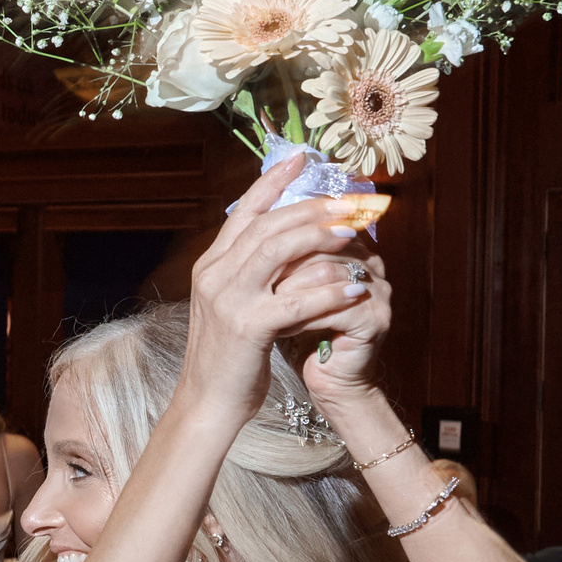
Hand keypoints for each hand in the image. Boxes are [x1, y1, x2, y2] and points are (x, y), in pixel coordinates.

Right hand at [181, 159, 375, 426]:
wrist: (207, 403)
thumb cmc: (229, 357)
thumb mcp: (234, 306)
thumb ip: (253, 274)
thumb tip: (289, 245)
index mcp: (212, 266)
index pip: (244, 211)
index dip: (273, 181)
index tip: (303, 159)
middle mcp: (215, 275)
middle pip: (266, 224)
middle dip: (310, 207)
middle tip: (347, 200)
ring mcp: (227, 299)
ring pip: (276, 250)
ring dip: (318, 237)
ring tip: (352, 232)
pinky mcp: (247, 327)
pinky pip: (295, 299)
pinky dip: (328, 290)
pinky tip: (355, 287)